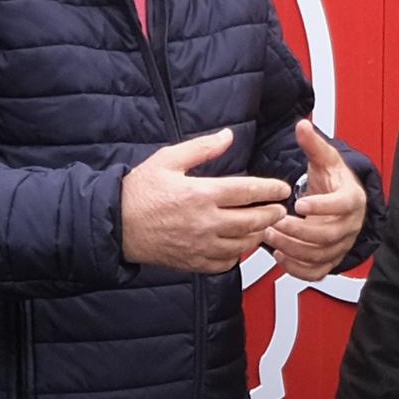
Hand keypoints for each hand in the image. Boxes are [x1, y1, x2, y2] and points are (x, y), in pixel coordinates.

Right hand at [121, 126, 293, 272]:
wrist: (116, 225)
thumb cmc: (138, 192)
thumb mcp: (168, 160)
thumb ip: (201, 148)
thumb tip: (227, 136)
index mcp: (201, 194)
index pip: (249, 192)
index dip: (271, 189)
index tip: (282, 189)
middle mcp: (205, 222)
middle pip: (253, 220)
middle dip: (272, 214)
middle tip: (279, 209)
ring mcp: (201, 245)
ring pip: (243, 244)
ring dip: (257, 234)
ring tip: (262, 225)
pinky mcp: (194, 262)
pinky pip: (226, 262)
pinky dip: (237, 254)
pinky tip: (237, 243)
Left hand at [266, 122, 369, 280]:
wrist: (340, 201)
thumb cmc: (333, 181)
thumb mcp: (325, 159)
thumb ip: (313, 144)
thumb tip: (302, 125)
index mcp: (352, 199)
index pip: (343, 206)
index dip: (322, 206)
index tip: (300, 203)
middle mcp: (350, 225)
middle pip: (328, 235)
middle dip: (298, 231)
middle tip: (274, 222)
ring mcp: (341, 245)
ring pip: (319, 255)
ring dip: (292, 248)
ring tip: (270, 236)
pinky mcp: (331, 260)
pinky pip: (316, 272)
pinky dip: (297, 268)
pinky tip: (280, 255)